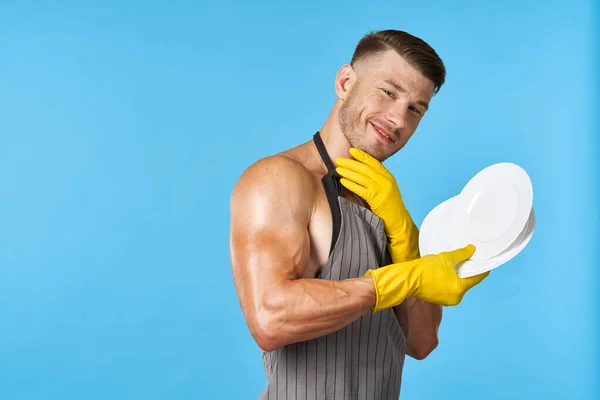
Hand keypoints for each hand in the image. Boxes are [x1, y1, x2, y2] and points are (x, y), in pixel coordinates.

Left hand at [335, 148, 418, 261]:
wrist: (400, 223)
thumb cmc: (391, 208)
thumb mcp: (386, 190)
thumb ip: (376, 181)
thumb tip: (360, 173)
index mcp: (388, 177)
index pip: (374, 162)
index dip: (362, 155)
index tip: (351, 150)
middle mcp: (386, 181)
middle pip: (366, 168)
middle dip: (351, 163)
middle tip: (339, 159)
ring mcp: (382, 190)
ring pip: (362, 177)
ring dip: (348, 172)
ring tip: (338, 169)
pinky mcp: (377, 199)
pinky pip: (361, 189)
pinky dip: (351, 184)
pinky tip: (343, 181)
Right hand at [366, 244, 488, 311]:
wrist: (407, 279)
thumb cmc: (426, 270)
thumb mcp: (446, 258)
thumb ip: (461, 254)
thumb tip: (472, 250)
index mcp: (460, 289)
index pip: (477, 277)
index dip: (481, 267)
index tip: (484, 259)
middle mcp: (455, 298)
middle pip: (467, 281)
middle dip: (467, 270)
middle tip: (468, 257)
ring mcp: (446, 299)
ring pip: (457, 284)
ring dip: (457, 274)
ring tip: (456, 262)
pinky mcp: (437, 297)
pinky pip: (449, 287)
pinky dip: (449, 279)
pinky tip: (446, 269)